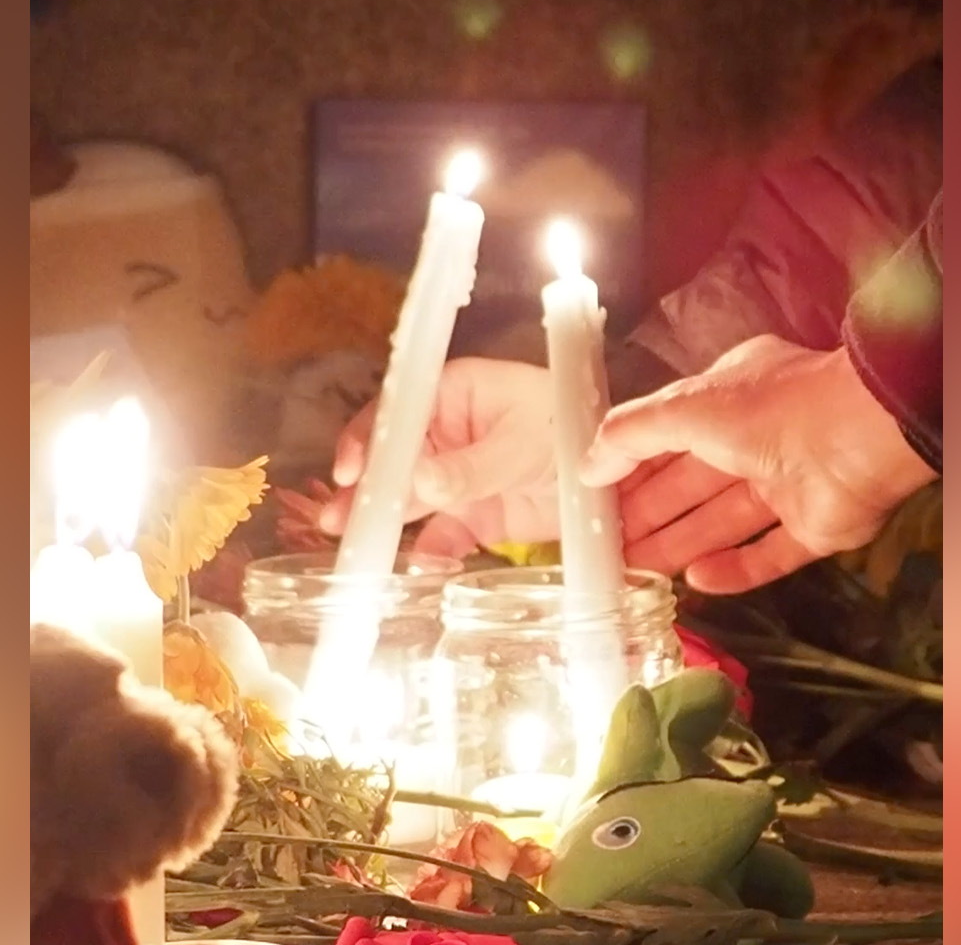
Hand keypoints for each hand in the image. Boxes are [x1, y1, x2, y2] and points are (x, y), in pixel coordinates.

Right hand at [319, 358, 557, 556]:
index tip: (350, 469)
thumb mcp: (526, 441)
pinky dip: (432, 552)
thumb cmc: (572, 427)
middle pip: (395, 458)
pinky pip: (444, 534)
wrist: (624, 473)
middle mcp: (447, 432)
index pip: (398, 408)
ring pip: (411, 499)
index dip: (369, 436)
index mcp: (454, 393)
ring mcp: (458, 476)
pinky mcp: (477, 514)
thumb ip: (473, 465)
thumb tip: (422, 480)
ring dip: (385, 521)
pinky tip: (422, 567)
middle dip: (365, 488)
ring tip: (358, 547)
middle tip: (337, 518)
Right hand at [583, 337, 936, 593]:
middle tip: (605, 548)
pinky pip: (767, 554)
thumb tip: (586, 465)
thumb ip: (631, 434)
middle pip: (692, 484)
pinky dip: (733, 570)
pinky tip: (696, 583)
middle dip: (649, 514)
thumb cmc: (769, 408)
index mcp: (730, 398)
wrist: (863, 435)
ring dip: (678, 545)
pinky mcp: (815, 529)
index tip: (595, 499)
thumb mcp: (684, 407)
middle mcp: (758, 439)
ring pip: (722, 521)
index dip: (632, 467)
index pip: (669, 436)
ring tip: (635, 574)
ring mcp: (789, 485)